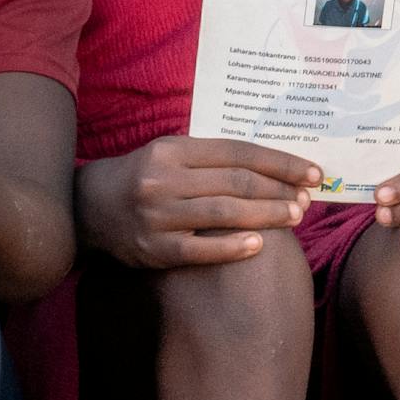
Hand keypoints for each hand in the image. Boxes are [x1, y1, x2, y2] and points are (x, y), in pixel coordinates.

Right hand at [77, 136, 315, 270]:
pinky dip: (231, 247)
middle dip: (279, 190)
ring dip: (266, 215)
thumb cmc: (142, 178)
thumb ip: (211, 159)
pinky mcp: (153, 249)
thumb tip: (272, 167)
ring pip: (223, 213)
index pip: (237, 152)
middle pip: (235, 182)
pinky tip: (259, 244)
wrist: (87, 209)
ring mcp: (157, 215)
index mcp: (172, 149)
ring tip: (295, 217)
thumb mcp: (169, 155)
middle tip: (308, 198)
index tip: (311, 171)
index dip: (279, 162)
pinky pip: (199, 249)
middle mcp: (163, 179)